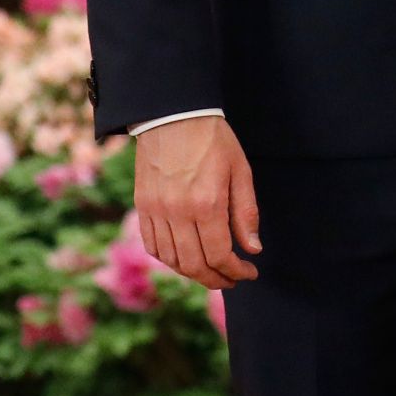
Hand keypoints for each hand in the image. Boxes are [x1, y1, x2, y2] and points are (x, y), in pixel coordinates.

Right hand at [133, 115, 261, 290]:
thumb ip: (246, 212)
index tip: (249, 272)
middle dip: (216, 279)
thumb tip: (253, 249)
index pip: (219, 255)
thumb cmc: (214, 140)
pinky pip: (153, 246)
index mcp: (206, 203)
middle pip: (194, 265)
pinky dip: (170, 259)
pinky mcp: (142, 207)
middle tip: (232, 279)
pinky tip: (186, 257)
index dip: (236, 271)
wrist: (174, 116)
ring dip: (193, 273)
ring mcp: (155, 212)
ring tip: (212, 271)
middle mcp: (177, 213)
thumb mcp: (240, 170)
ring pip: (172, 261)